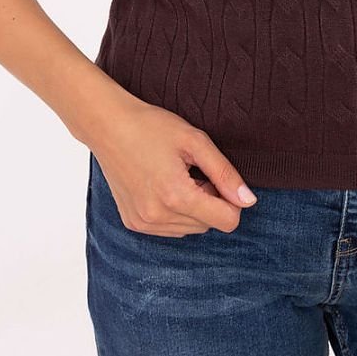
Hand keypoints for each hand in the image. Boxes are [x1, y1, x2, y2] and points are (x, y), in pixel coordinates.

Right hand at [87, 94, 258, 237]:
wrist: (108, 126)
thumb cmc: (152, 127)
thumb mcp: (195, 141)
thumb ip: (225, 173)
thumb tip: (248, 201)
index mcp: (176, 197)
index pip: (226, 221)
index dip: (230, 198)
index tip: (214, 175)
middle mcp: (158, 218)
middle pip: (208, 225)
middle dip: (209, 200)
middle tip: (192, 169)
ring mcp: (143, 224)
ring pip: (190, 229)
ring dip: (192, 208)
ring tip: (176, 175)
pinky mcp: (133, 224)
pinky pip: (170, 229)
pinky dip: (175, 212)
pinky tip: (162, 185)